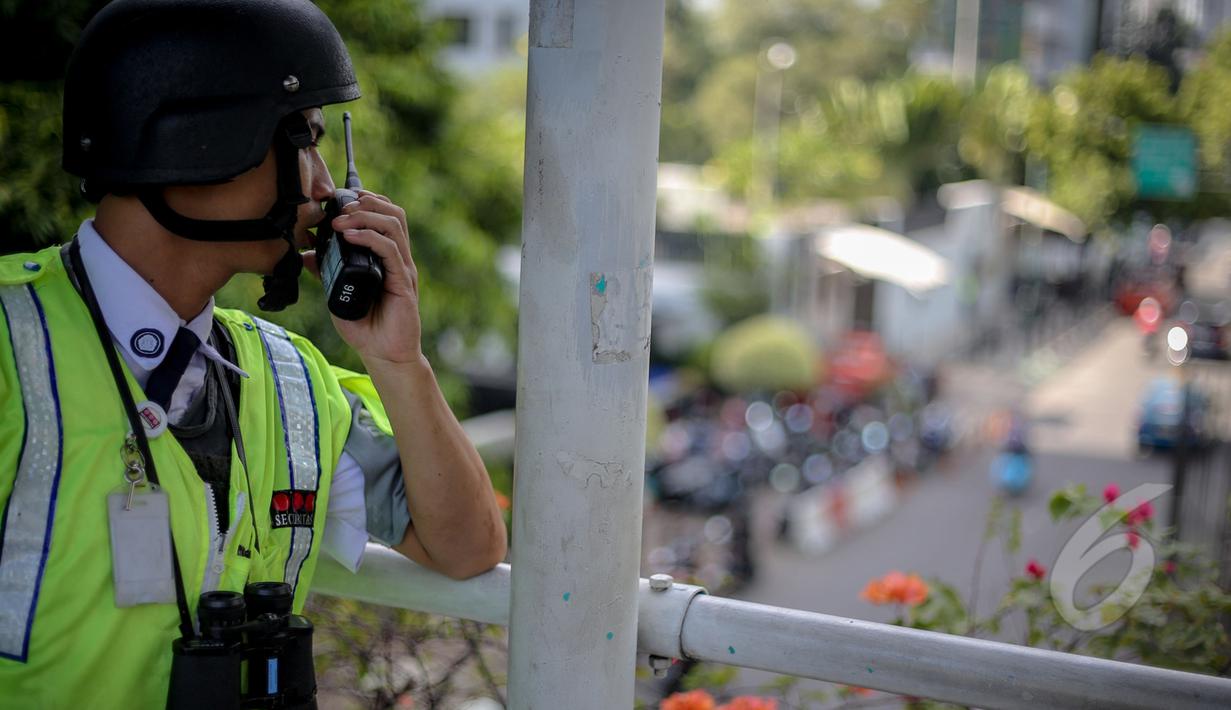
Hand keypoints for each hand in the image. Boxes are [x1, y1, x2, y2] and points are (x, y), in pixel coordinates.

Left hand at [303, 190, 422, 366]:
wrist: (384, 355)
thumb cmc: (365, 326)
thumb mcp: (337, 293)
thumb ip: (326, 272)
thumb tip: (306, 254)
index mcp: (386, 257)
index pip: (384, 215)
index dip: (365, 201)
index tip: (339, 199)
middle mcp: (398, 258)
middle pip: (393, 212)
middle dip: (366, 202)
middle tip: (339, 208)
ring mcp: (402, 268)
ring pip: (394, 224)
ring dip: (365, 216)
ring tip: (341, 221)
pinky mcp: (403, 282)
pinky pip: (390, 250)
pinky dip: (369, 238)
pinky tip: (350, 237)